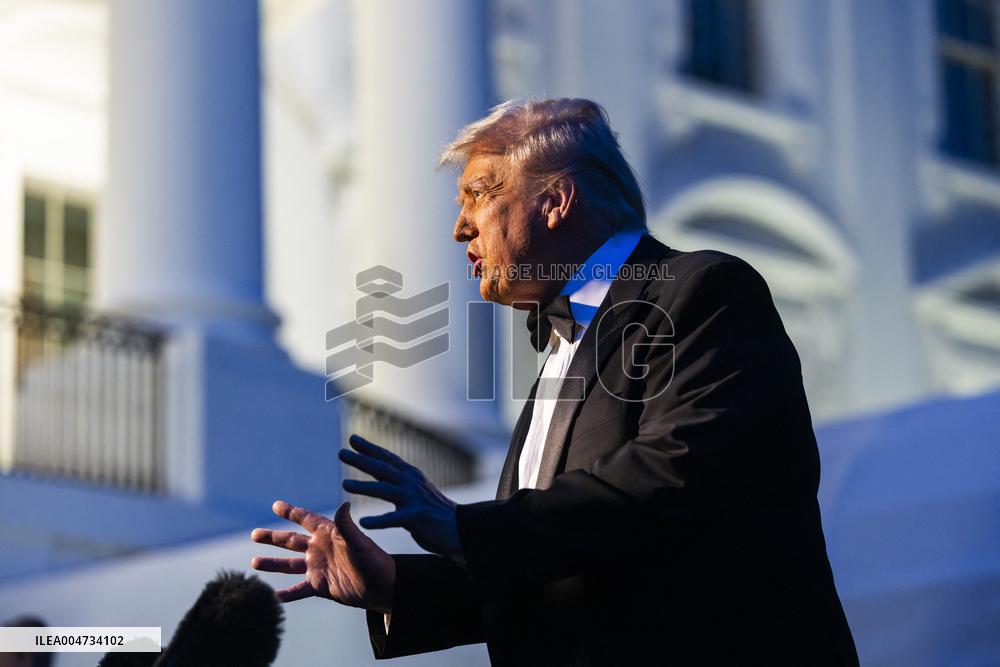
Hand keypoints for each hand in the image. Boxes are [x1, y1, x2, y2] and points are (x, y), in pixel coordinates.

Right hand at [250, 500, 395, 611]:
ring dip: (272, 563)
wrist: (383, 587)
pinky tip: (271, 597)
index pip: (306, 519)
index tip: (276, 505)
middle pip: (291, 540)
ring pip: (290, 564)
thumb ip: (347, 527)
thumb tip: (344, 504)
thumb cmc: (375, 561)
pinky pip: (299, 590)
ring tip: (254, 563)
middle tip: (253, 534)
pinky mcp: (320, 586)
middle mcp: (320, 548)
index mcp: (329, 533)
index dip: (291, 512)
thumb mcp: (360, 544)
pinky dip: (285, 595)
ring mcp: (319, 567)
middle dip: (273, 538)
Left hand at [339, 434, 461, 555]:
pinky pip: (395, 518)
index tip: (352, 439)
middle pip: (383, 469)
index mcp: (411, 476)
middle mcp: (411, 483)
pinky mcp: (417, 517)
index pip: (388, 458)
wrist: (460, 527)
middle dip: (361, 460)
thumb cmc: (434, 511)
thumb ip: (399, 482)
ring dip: (364, 486)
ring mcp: (414, 499)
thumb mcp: (416, 490)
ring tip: (345, 484)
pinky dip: (379, 520)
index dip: (370, 448)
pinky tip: (364, 522)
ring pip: (385, 490)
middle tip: (341, 453)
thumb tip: (382, 472)